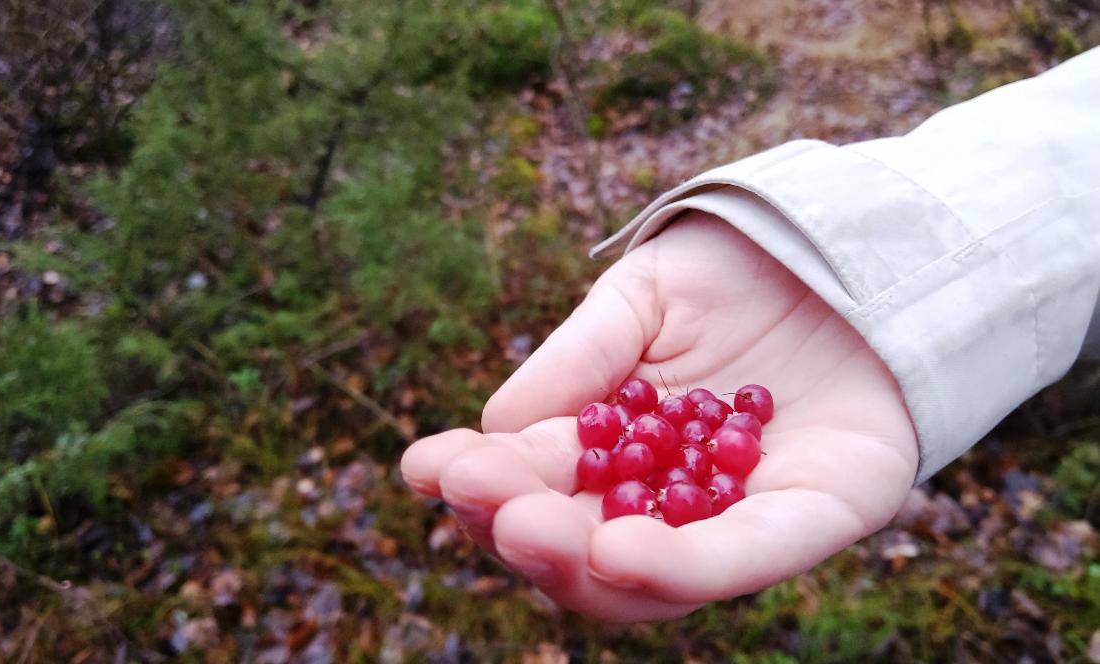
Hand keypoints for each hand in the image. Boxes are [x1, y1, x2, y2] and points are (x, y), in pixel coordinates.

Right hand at [400, 212, 917, 620]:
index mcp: (624, 453)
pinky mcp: (815, 516)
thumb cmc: (740, 270)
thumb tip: (496, 430)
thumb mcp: (641, 298)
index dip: (484, 482)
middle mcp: (674, 500)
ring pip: (651, 578)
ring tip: (526, 526)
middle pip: (586, 550)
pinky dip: (683, 567)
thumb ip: (578, 362)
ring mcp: (741, 517)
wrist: (857, 238)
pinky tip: (620, 550)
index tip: (426, 464)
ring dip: (583, 560)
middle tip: (476, 495)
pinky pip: (745, 559)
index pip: (544, 488)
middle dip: (523, 529)